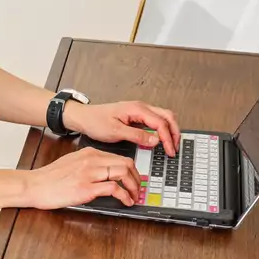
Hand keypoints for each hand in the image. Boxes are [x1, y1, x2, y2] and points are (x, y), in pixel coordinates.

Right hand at [25, 147, 140, 209]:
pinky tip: (125, 201)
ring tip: (134, 196)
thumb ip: (88, 164)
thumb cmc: (49, 178)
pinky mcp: (86, 188)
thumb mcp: (71, 163)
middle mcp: (91, 161)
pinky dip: (124, 196)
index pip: (119, 157)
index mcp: (89, 154)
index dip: (131, 170)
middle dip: (136, 177)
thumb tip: (103, 173)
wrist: (34, 185)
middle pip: (126, 163)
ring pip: (123, 173)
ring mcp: (89, 174)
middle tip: (138, 188)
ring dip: (133, 187)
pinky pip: (113, 189)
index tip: (134, 179)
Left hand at [66, 99, 180, 154]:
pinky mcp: (136, 115)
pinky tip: (160, 139)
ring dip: (169, 130)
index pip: (160, 123)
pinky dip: (161, 129)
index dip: (168, 138)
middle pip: (167, 116)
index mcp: (137, 109)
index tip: (169, 151)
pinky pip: (154, 120)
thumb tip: (155, 141)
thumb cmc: (95, 122)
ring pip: (163, 117)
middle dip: (174, 132)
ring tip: (171, 145)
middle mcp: (141, 107)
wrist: (83, 117)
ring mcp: (139, 110)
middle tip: (174, 148)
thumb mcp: (115, 131)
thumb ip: (137, 136)